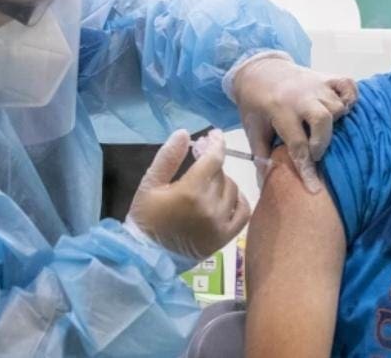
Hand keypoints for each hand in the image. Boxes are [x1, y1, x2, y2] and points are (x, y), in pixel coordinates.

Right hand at [128, 128, 250, 260]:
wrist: (147, 258)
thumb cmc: (146, 219)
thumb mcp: (150, 184)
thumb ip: (168, 157)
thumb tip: (184, 133)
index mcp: (190, 191)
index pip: (213, 159)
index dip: (216, 143)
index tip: (215, 134)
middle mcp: (210, 206)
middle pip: (221, 173)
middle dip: (212, 163)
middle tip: (202, 159)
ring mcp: (220, 223)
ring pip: (232, 189)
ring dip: (223, 181)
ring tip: (207, 182)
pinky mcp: (225, 237)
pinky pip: (243, 212)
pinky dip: (239, 200)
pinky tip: (228, 197)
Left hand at [232, 56, 357, 193]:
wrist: (259, 71)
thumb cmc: (256, 104)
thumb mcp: (253, 130)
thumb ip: (262, 156)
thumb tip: (265, 184)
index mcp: (279, 109)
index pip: (297, 144)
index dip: (307, 168)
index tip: (314, 188)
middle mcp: (300, 96)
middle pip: (323, 119)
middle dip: (322, 142)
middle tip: (315, 152)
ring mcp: (316, 85)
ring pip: (336, 106)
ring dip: (333, 122)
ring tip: (321, 130)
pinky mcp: (326, 77)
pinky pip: (348, 86)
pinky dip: (350, 98)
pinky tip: (343, 110)